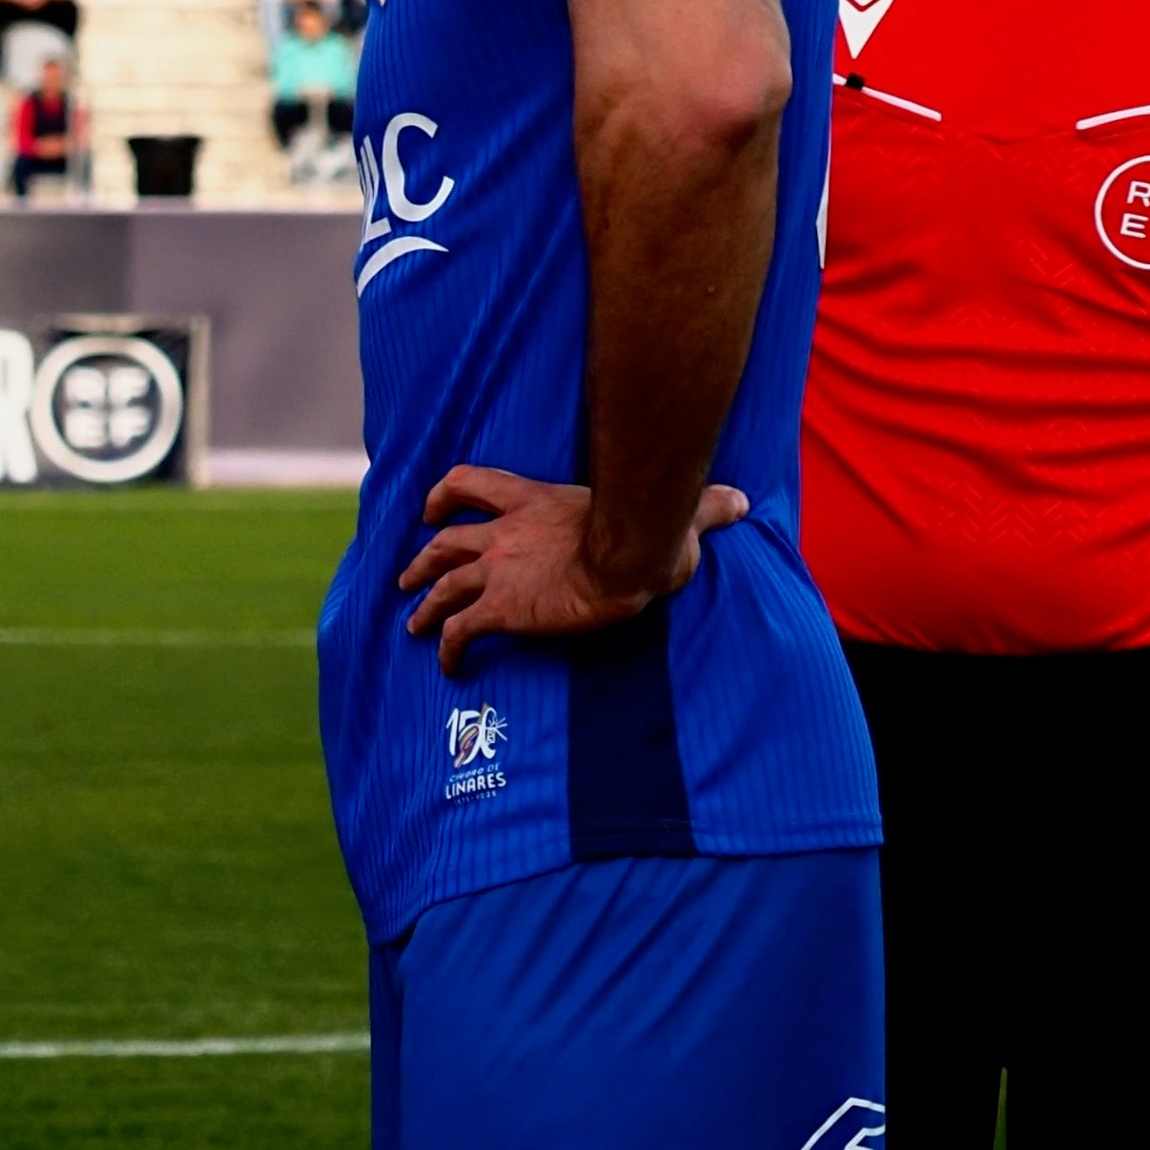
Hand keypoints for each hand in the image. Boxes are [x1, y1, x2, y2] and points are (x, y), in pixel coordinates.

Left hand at [396, 468, 752, 677]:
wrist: (628, 557)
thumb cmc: (650, 533)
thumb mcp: (671, 513)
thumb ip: (701, 507)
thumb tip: (742, 502)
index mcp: (531, 501)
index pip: (470, 483)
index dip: (444, 496)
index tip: (430, 512)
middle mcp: (503, 534)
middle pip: (445, 543)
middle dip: (422, 561)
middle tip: (408, 580)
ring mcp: (498, 572)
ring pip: (441, 587)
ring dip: (424, 606)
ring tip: (413, 625)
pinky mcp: (500, 609)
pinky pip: (459, 631)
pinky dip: (448, 648)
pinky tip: (449, 666)